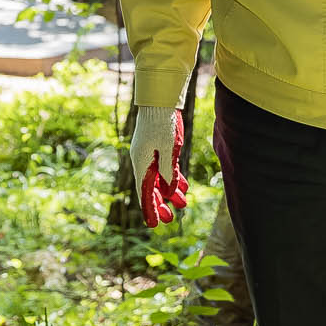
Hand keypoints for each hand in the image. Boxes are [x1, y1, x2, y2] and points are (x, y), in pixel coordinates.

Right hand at [126, 106, 188, 227]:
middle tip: (169, 220)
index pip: (144, 192)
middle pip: (152, 188)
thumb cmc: (162, 123)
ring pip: (160, 179)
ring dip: (171, 192)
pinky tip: (184, 185)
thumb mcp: (168, 149)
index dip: (150, 209)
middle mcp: (143, 161)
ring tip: (184, 203)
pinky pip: (165, 168)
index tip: (154, 225)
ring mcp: (150, 155)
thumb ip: (169, 171)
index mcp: (142, 163)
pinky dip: (173, 178)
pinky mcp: (159, 148)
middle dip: (161, 204)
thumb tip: (169, 193)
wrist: (160, 100)